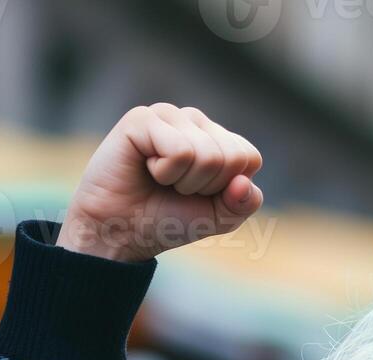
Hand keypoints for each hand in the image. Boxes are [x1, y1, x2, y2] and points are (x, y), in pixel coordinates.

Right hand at [57, 103, 263, 261]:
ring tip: (161, 178)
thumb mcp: (219, 219)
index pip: (249, 157)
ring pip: (208, 155)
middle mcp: (195, 121)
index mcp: (217, 139)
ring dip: (185, 182)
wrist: (122, 231)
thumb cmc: (169, 219)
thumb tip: (243, 182)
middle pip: (232, 157)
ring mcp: (169, 115)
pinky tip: (146, 167)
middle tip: (177, 188)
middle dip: (207, 187)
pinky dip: (166, 172)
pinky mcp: (143, 118)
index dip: (228, 188)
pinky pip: (180, 151)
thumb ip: (244, 203)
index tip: (200, 194)